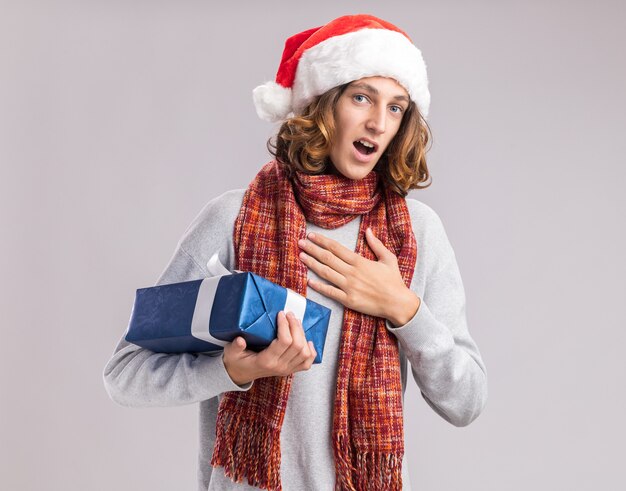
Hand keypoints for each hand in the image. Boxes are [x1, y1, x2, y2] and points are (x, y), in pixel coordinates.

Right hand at [222, 310, 316, 385]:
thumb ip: (235, 347)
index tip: (281, 314)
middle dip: (296, 326)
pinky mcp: (290, 370)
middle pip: (298, 345)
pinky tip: (307, 341)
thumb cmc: (237, 360)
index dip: (285, 325)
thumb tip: (240, 340)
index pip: (284, 342)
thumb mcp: (231, 353)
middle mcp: (279, 367)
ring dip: (303, 335)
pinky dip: (310, 352)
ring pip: (304, 352)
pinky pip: (307, 363)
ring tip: (296, 323)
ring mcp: (286, 370)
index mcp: (266, 361)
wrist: (240, 374)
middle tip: (289, 314)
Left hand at [297, 228, 415, 320]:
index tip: (312, 236)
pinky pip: (330, 292)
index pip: (336, 248)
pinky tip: (309, 280)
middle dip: (312, 249)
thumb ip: (376, 244)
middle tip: (300, 243)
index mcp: (360, 261)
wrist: (398, 303)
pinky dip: (319, 286)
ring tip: (301, 257)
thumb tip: (368, 230)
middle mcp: (352, 273)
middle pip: (327, 258)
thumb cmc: (394, 281)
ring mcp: (349, 287)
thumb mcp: (388, 258)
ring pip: (326, 273)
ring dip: (312, 264)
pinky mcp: (348, 300)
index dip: (322, 241)